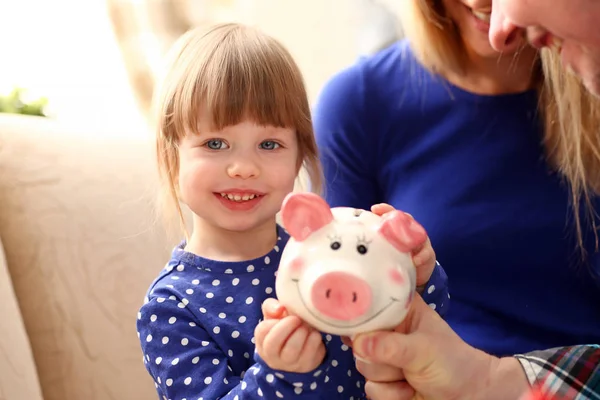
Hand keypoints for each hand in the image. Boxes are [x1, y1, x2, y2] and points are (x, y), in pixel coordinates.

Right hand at [254, 298, 325, 372]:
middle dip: (286, 327)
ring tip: (306, 325)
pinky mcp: (306, 365)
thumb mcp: (274, 316)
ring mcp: (290, 364)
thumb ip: (271, 307)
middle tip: (297, 318)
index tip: (284, 312)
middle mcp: (273, 356)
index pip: (262, 331)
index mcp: (263, 342)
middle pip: (273, 343)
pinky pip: (310, 353)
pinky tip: (314, 333)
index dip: (273, 320)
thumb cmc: (285, 328)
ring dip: (301, 332)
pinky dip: (314, 339)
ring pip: (291, 350)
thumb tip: (279, 308)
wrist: (302, 348)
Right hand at [345, 294, 528, 399]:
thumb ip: (390, 346)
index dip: (359, 317)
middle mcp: (387, 332)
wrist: (470, 397)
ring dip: (388, 377)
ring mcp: (384, 358)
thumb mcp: (423, 350)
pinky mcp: (383, 383)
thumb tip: (357, 343)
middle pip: (358, 342)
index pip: (367, 306)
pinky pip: (370, 389)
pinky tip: (409, 390)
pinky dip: (391, 394)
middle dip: (379, 357)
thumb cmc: (453, 363)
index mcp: (399, 312)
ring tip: (411, 376)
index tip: (357, 328)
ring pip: (362, 366)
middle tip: (403, 359)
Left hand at [371, 203, 435, 286]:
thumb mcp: (383, 251)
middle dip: (398, 218)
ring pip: (417, 233)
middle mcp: (408, 231)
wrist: (415, 273)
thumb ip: (373, 245)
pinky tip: (415, 261)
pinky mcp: (427, 254)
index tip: (374, 208)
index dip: (384, 209)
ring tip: (402, 243)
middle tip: (388, 220)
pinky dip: (421, 256)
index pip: (390, 214)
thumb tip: (356, 242)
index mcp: (396, 228)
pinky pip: (426, 253)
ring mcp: (419, 242)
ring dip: (411, 236)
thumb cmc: (394, 258)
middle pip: (405, 219)